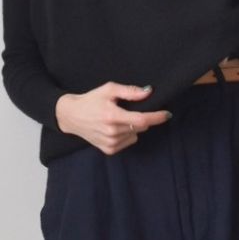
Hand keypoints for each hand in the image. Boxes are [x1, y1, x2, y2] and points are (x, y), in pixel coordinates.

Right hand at [55, 82, 171, 154]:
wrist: (71, 116)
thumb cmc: (91, 100)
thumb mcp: (109, 89)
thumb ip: (129, 91)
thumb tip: (148, 92)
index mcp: (112, 116)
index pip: (142, 119)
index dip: (157, 117)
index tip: (167, 114)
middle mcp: (112, 132)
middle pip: (140, 127)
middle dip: (142, 118)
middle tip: (128, 110)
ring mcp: (110, 143)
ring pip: (136, 135)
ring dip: (133, 126)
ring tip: (117, 119)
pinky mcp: (109, 150)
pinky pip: (128, 142)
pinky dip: (126, 135)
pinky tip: (114, 128)